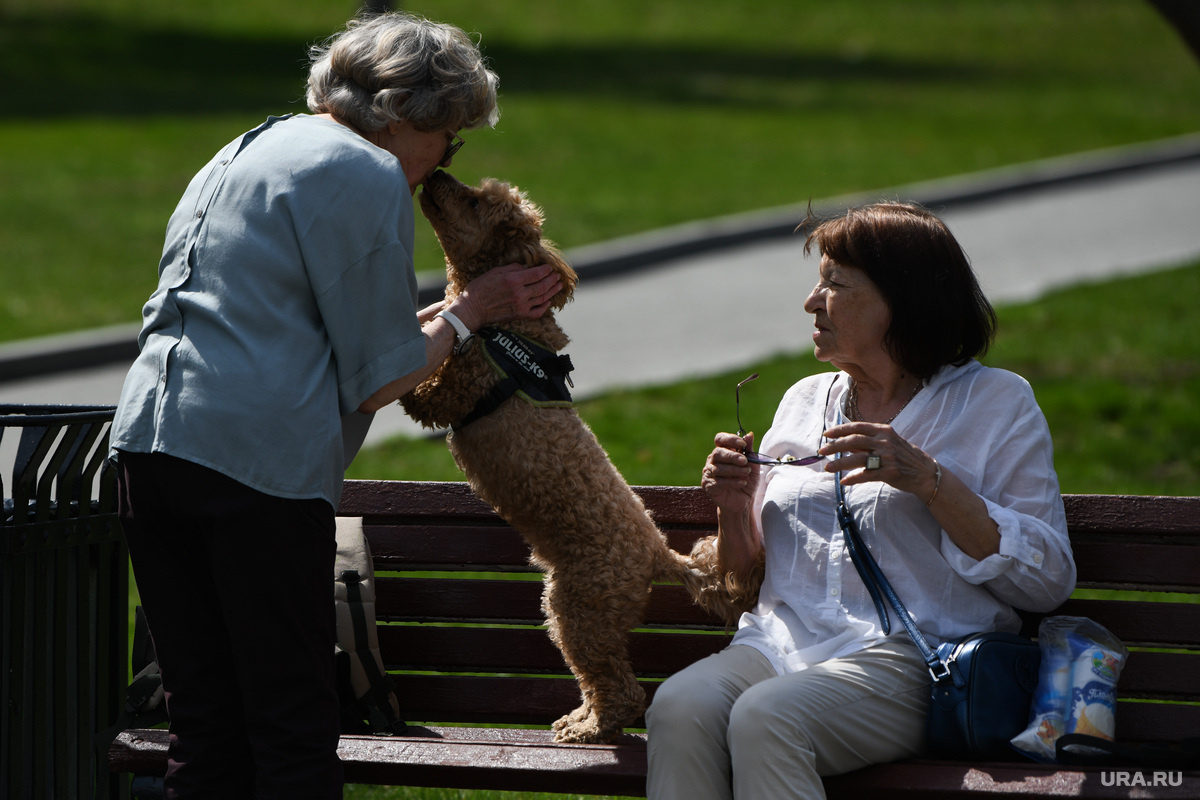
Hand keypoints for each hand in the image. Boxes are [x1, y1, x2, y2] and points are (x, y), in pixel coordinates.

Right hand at [449, 263, 562, 329]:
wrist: (473, 309)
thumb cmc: (481, 288)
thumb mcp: (496, 271)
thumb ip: (514, 268)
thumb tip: (527, 267)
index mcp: (514, 280)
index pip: (537, 274)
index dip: (546, 270)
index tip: (551, 267)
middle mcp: (520, 293)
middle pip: (543, 285)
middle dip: (553, 279)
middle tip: (558, 275)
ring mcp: (521, 306)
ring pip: (543, 298)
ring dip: (553, 291)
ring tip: (559, 285)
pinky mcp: (520, 316)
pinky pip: (538, 312)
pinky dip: (545, 306)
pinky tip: (548, 301)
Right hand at [702, 432, 759, 513]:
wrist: (743, 502)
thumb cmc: (746, 481)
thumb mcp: (752, 465)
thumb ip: (750, 450)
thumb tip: (749, 434)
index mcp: (723, 451)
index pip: (720, 439)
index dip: (730, 439)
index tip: (743, 444)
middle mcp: (713, 460)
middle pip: (718, 452)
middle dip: (732, 456)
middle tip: (744, 461)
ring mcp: (708, 472)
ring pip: (718, 468)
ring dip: (734, 470)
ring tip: (746, 474)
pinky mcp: (708, 485)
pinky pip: (718, 481)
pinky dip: (732, 481)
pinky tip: (741, 483)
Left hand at [819, 421, 938, 500]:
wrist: (926, 472)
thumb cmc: (904, 456)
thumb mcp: (887, 443)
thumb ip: (867, 442)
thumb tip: (845, 443)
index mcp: (884, 430)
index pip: (857, 427)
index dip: (840, 430)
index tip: (826, 434)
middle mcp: (885, 441)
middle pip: (854, 441)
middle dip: (835, 446)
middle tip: (822, 451)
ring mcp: (888, 457)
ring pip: (858, 458)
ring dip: (840, 463)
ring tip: (828, 468)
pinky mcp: (890, 472)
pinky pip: (867, 475)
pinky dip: (854, 478)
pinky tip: (844, 481)